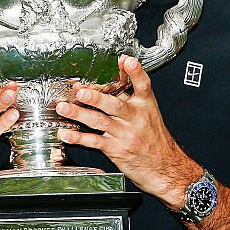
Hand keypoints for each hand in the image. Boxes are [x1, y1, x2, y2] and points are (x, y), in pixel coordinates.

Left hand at [54, 55, 197, 207]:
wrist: (165, 168)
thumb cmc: (156, 140)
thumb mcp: (150, 114)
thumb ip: (132, 96)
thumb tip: (118, 74)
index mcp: (146, 106)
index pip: (143, 85)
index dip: (135, 72)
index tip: (127, 61)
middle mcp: (136, 119)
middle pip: (115, 105)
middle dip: (96, 98)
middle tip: (81, 92)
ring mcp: (125, 135)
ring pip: (100, 122)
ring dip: (79, 114)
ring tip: (64, 108)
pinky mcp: (116, 150)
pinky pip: (94, 142)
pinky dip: (78, 138)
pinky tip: (66, 134)